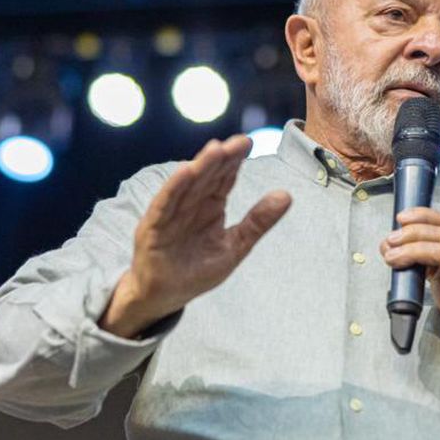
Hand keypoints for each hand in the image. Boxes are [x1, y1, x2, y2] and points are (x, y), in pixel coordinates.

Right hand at [100, 135, 291, 337]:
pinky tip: (185, 173)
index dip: (234, 161)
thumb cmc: (196, 270)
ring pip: (187, 186)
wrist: (164, 297)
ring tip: (215, 149)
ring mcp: (171, 214)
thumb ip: (258, 222)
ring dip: (200, 167)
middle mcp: (191, 205)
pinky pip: (164, 205)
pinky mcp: (153, 229)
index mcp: (210, 206)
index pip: (224, 179)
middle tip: (238, 142)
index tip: (248, 143)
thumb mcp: (235, 246)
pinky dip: (173, 189)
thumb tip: (286, 195)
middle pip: (207, 177)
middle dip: (221, 159)